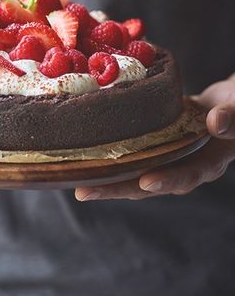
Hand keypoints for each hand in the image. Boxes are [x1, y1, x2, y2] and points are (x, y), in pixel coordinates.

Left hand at [75, 76, 234, 200]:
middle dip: (117, 188)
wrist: (228, 104)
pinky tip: (87, 154)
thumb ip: (232, 118)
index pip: (187, 175)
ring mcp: (166, 157)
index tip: (146, 182)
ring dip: (108, 177)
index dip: (167, 179)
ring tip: (76, 179)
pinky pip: (132, 154)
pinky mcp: (155, 145)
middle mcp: (183, 165)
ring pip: (135, 171)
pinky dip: (112, 156)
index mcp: (207, 162)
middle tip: (84, 191)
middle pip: (149, 183)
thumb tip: (215, 123)